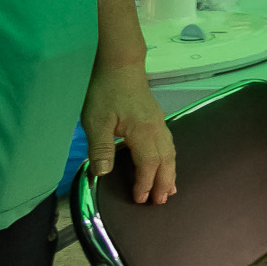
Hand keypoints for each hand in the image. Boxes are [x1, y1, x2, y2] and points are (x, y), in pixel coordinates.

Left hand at [82, 61, 175, 204]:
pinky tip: (165, 162)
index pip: (149, 165)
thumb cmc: (106, 91)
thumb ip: (101, 148)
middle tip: (161, 201)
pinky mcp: (156, 118)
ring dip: (170, 172)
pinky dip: (169, 159)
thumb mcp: (96, 120)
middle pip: (166, 161)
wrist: (121, 63)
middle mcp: (157, 129)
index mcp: (143, 132)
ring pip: (170, 152)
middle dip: (164, 182)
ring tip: (169, 188)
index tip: (140, 200)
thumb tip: (103, 175)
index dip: (145, 183)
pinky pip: (168, 144)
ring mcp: (159, 122)